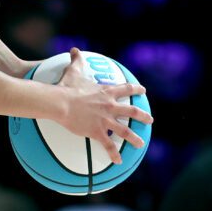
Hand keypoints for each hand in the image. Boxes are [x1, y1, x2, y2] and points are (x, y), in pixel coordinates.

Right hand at [56, 48, 152, 163]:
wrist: (62, 102)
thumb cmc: (67, 87)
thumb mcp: (74, 71)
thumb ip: (77, 60)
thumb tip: (74, 49)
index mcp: (107, 92)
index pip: (126, 89)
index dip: (136, 90)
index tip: (143, 91)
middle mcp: (110, 106)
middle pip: (132, 111)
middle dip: (143, 116)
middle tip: (150, 120)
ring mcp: (105, 120)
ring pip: (125, 131)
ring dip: (134, 138)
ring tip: (141, 143)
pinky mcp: (98, 132)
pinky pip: (109, 145)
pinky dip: (114, 154)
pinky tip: (119, 161)